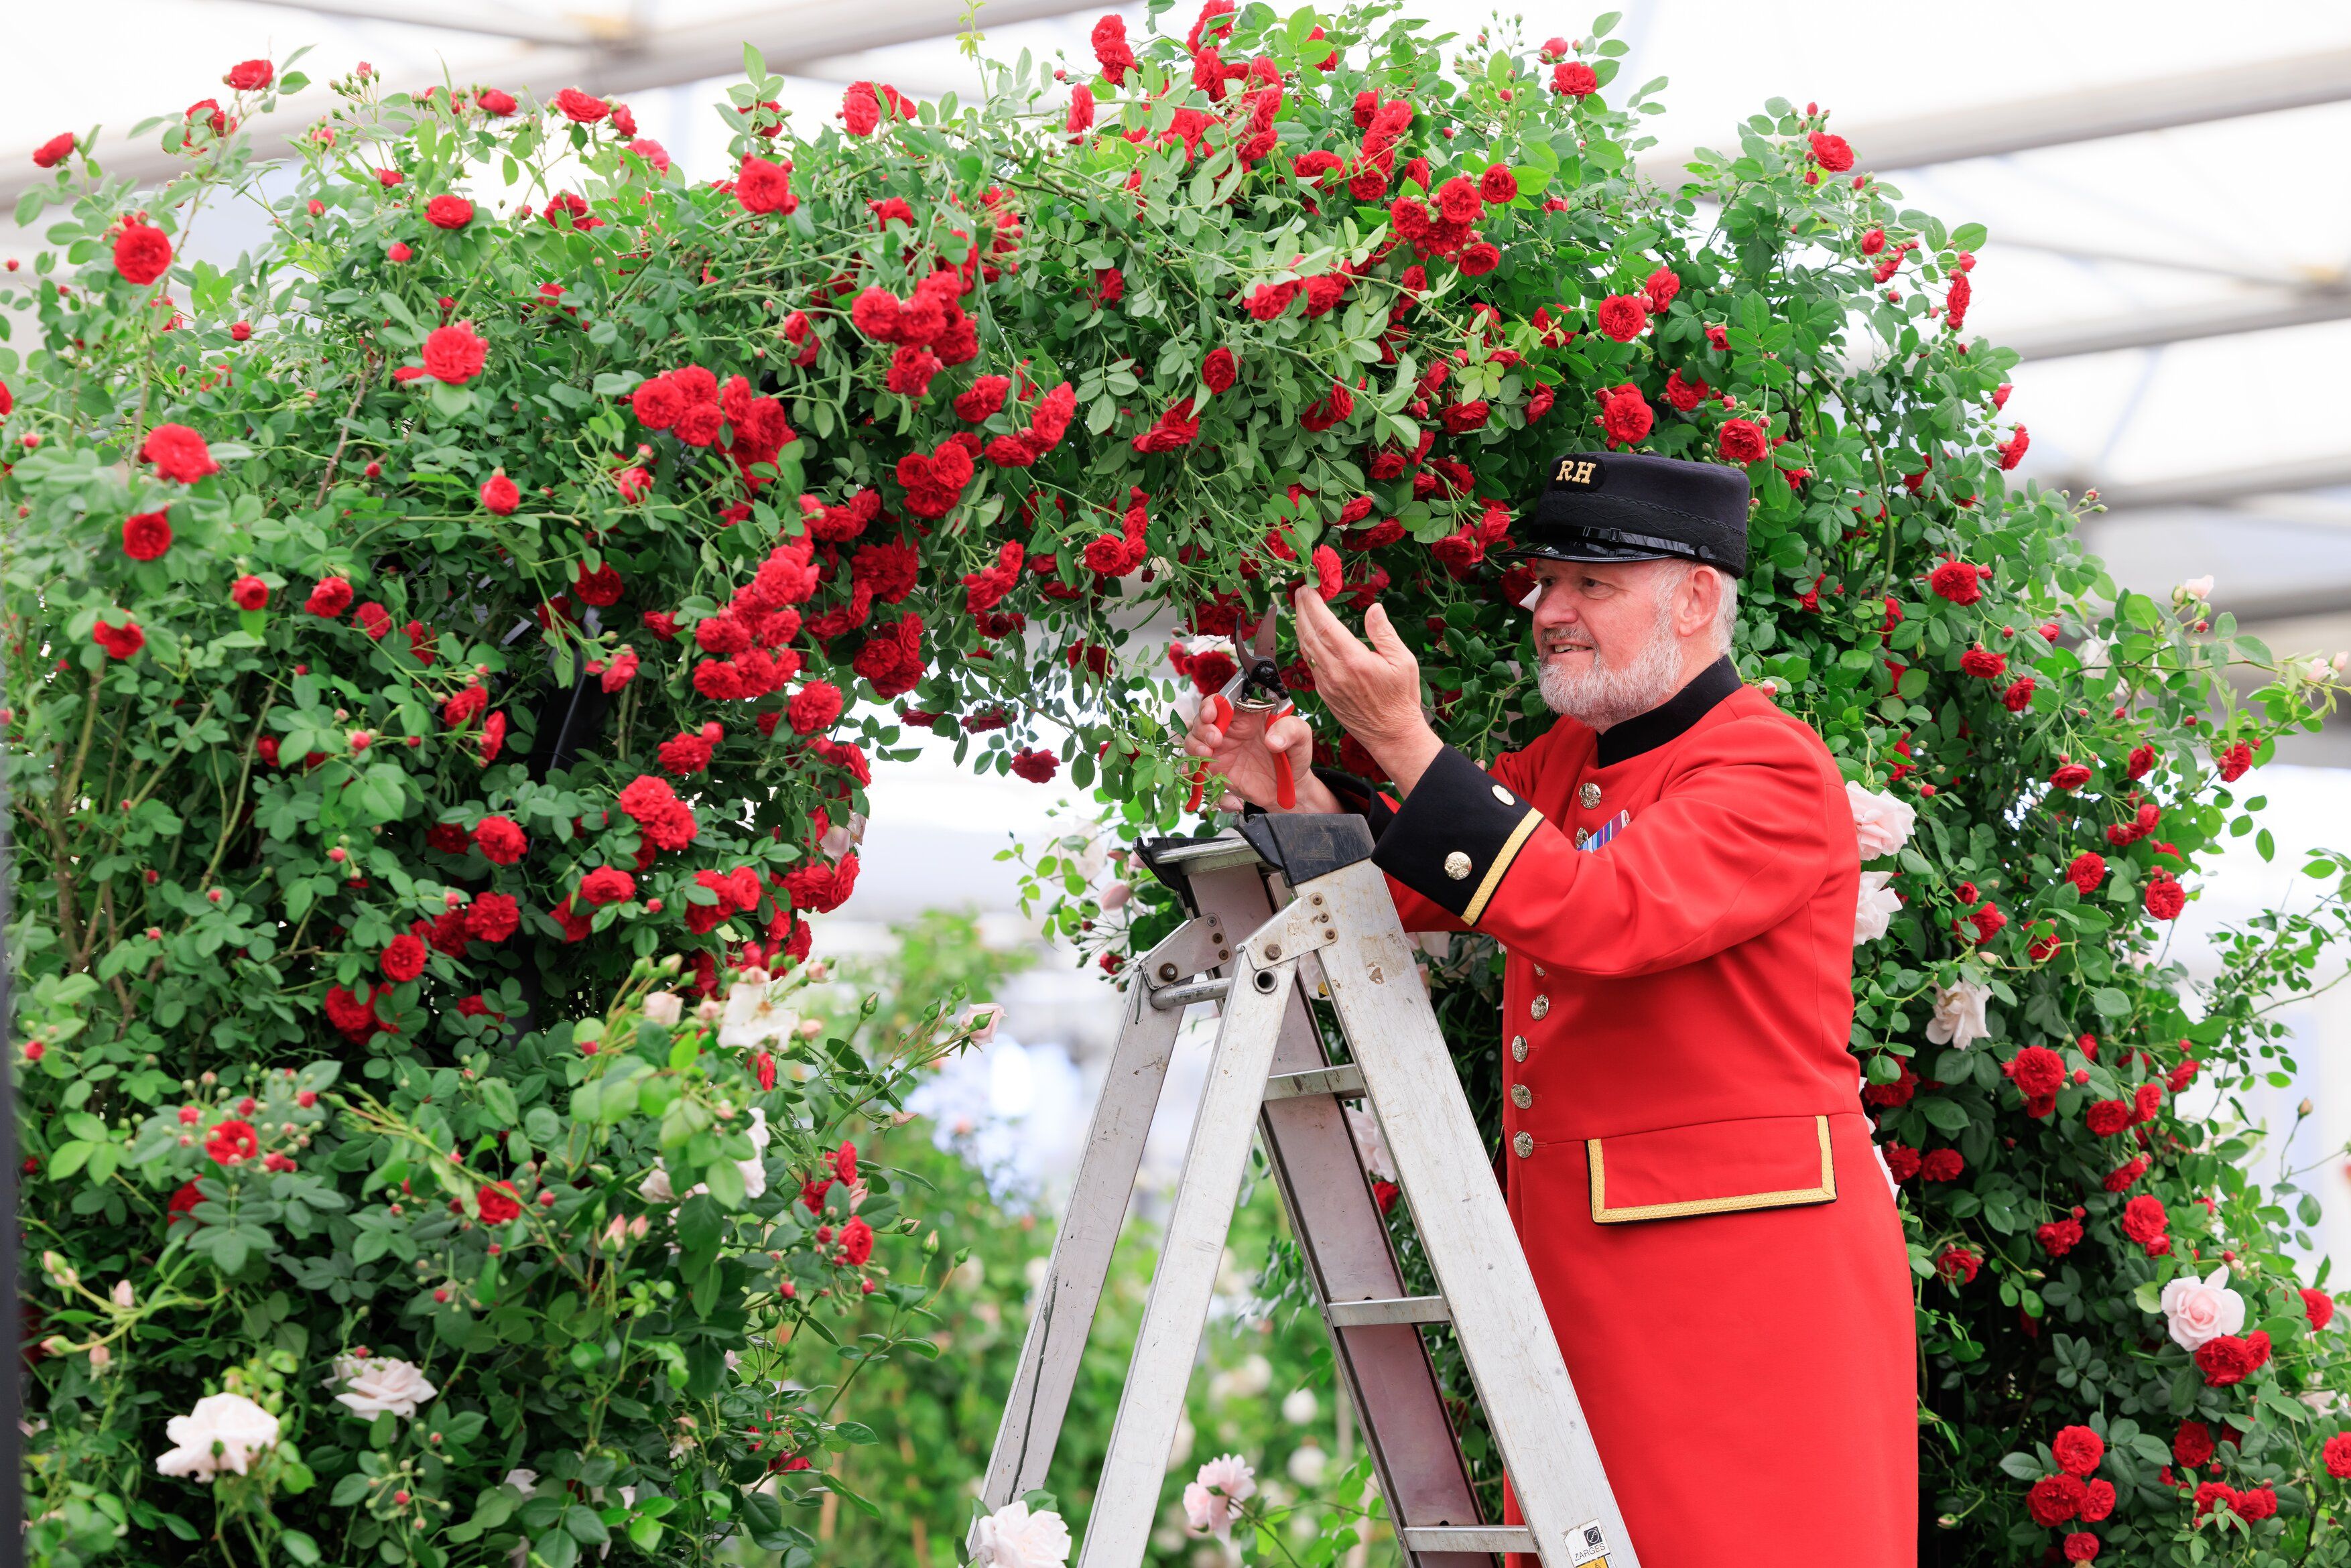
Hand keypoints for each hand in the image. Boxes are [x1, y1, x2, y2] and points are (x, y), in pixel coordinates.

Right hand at [1182, 699, 1338, 813]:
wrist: (1291, 789)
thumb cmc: (1294, 757)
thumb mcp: (1302, 737)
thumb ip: (1291, 730)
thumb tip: (1273, 739)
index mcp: (1247, 714)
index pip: (1224, 700)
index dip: (1213, 704)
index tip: (1213, 713)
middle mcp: (1230, 729)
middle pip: (1203, 718)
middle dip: (1202, 725)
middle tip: (1215, 739)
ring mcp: (1222, 749)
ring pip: (1195, 739)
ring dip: (1195, 743)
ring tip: (1207, 753)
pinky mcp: (1218, 769)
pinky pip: (1197, 766)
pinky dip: (1191, 767)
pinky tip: (1195, 769)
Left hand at [1291, 588, 1443, 792]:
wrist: (1391, 735)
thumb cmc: (1401, 699)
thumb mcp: (1403, 662)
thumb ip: (1384, 633)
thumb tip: (1373, 608)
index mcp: (1354, 660)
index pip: (1325, 625)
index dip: (1313, 604)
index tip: (1308, 588)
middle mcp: (1335, 672)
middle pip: (1309, 634)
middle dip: (1301, 609)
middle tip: (1300, 591)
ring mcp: (1326, 684)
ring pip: (1306, 649)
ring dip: (1300, 625)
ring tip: (1301, 607)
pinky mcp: (1324, 693)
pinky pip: (1310, 663)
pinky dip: (1306, 643)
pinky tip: (1309, 634)